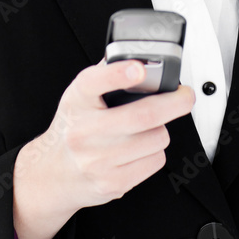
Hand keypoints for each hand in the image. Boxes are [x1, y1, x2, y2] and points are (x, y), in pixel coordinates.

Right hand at [13, 57, 194, 238]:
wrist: (53, 173)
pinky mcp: (112, 183)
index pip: (95, 82)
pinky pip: (155, 161)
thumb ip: (106, 73)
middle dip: (175, 103)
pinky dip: (155, 152)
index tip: (139, 69)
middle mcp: (84, 130)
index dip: (119, 74)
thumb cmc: (73, 128)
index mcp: (77, 100)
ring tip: (146, 128)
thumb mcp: (80, 95)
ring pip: (156, 138)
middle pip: (143, 115)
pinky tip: (139, 149)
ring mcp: (97, 160)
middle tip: (185, 96)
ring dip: (160, 130)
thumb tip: (137, 56)